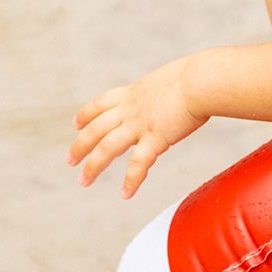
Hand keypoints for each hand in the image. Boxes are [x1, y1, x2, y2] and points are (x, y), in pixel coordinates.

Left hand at [67, 57, 207, 197]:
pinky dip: (131, 181)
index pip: (101, 103)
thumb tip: (175, 98)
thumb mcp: (171, 80)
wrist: (201, 80)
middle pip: (96, 128)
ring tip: (83, 181)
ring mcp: (140, 124)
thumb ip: (164, 93)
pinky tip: (125, 194)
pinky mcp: (155, 138)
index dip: (86, 114)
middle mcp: (131, 108)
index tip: (75, 124)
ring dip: (93, 166)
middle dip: (80, 145)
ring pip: (107, 147)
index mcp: (134, 92)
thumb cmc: (197, 76)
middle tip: (70, 160)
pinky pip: (138, 164)